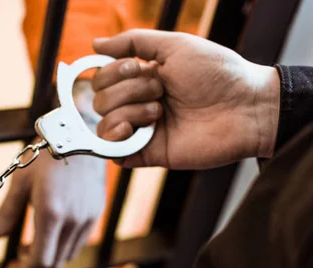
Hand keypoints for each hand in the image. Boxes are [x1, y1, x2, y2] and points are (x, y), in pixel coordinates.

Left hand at [0, 78, 159, 267]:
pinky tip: (47, 235)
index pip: (39, 261)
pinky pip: (77, 242)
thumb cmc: (46, 155)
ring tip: (28, 247)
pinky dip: (60, 247)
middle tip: (15, 262)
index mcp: (52, 214)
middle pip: (53, 263)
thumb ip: (7, 214)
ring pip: (66, 255)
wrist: (80, 135)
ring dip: (46, 259)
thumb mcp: (20, 182)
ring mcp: (88, 219)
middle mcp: (73, 221)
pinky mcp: (95, 213)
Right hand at [92, 29, 280, 168]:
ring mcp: (141, 129)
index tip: (138, 68)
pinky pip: (111, 151)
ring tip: (161, 112)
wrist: (245, 108)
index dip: (112, 72)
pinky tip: (133, 129)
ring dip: (129, 111)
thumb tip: (95, 44)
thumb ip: (133, 41)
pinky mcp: (147, 153)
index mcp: (141, 79)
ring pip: (103, 123)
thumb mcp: (175, 45)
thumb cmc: (216, 73)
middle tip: (161, 90)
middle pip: (99, 100)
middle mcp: (137, 103)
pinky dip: (114, 138)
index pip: (101, 78)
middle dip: (127, 91)